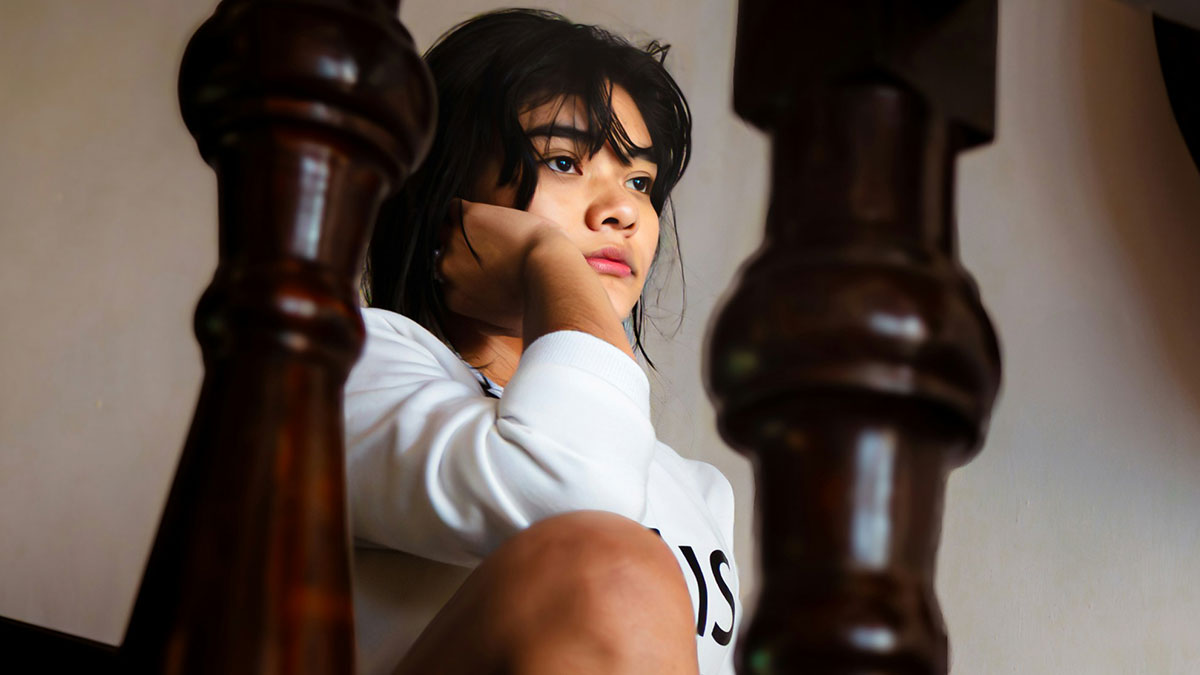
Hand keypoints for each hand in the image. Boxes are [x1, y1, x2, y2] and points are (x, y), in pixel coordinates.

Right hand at [437, 199, 571, 333]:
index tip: (484, 266)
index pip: (448, 278)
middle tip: (490, 247)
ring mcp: (453, 242)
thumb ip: (488, 324)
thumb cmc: (538, 304)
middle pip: (445, 254)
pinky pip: (454, 208)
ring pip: (446, 230)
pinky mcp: (467, 217)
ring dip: (464, 229)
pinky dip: (466, 210)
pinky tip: (487, 215)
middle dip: (463, 251)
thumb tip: (481, 323)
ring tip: (491, 231)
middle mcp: (447, 270)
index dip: (466, 270)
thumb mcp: (508, 326)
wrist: (552, 275)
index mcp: (455, 297)